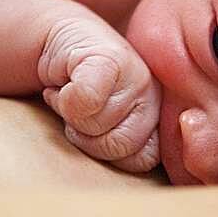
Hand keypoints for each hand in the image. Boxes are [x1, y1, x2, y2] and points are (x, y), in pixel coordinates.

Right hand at [38, 15, 159, 172]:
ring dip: (72, 115)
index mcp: (160, 117)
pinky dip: (64, 98)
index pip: (143, 160)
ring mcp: (138, 73)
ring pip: (98, 126)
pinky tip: (65, 80)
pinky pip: (85, 101)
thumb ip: (123, 151)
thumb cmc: (80, 94)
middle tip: (81, 109)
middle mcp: (156, 95)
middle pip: (120, 147)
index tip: (95, 128)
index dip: (107, 152)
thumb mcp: (103, 131)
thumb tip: (122, 171)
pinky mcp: (112, 58)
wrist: (58, 45)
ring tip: (74, 93)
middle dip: (87, 136)